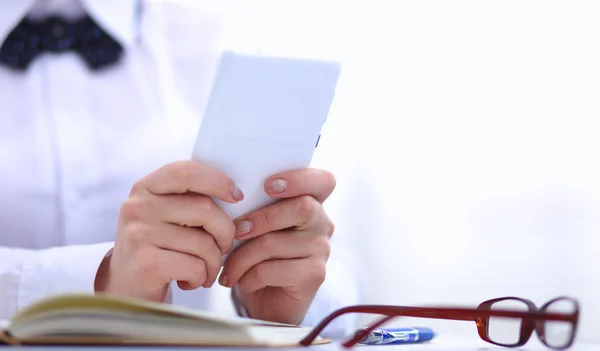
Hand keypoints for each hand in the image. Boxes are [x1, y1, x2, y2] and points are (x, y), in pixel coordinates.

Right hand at [95, 160, 242, 301]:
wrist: (125, 290)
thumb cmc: (158, 249)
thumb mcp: (165, 216)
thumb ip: (190, 200)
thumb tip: (237, 196)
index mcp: (145, 188)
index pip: (186, 172)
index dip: (217, 181)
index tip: (237, 197)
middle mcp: (138, 207)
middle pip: (204, 209)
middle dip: (226, 232)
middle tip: (225, 247)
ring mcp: (139, 235)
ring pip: (204, 243)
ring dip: (214, 262)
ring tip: (206, 270)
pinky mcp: (147, 264)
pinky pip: (195, 266)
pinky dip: (201, 278)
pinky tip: (191, 281)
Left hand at [219, 168, 335, 324]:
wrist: (267, 301)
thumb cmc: (258, 255)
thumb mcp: (255, 225)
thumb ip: (254, 205)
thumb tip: (229, 193)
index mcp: (312, 202)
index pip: (323, 180)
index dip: (299, 178)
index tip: (267, 185)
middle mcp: (322, 223)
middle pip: (302, 207)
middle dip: (261, 218)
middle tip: (236, 231)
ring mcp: (321, 250)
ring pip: (275, 242)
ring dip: (242, 256)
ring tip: (227, 267)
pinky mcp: (314, 275)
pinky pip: (272, 269)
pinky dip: (248, 276)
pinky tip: (240, 281)